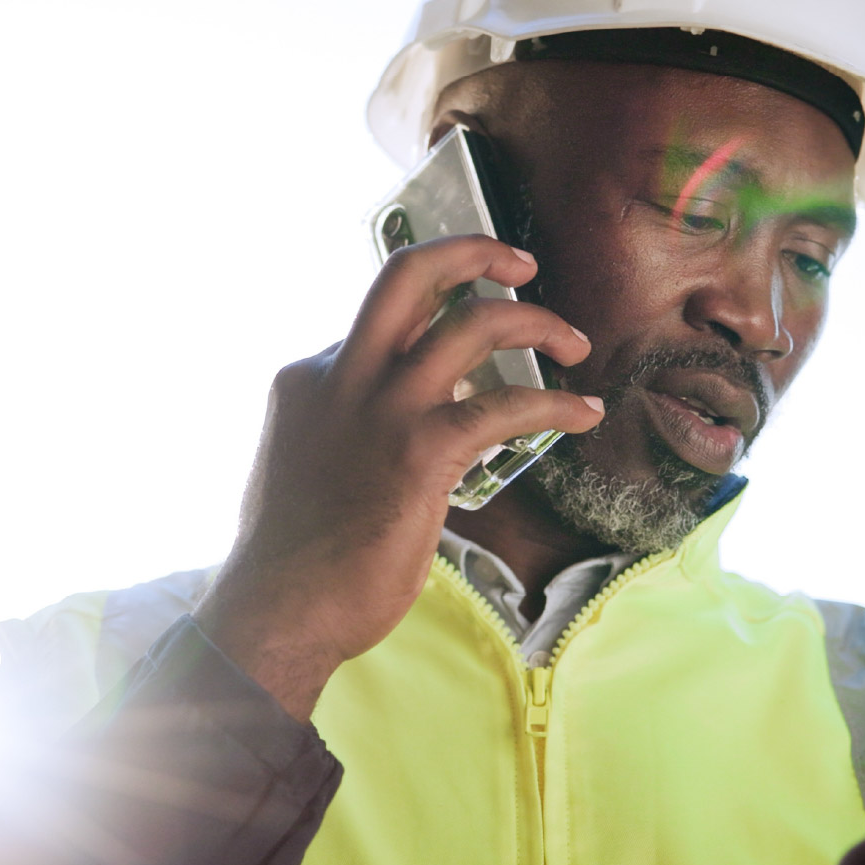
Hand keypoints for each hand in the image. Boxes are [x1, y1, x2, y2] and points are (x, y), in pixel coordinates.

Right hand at [196, 236, 602, 718]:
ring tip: (574, 344)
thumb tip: (380, 433)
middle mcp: (343, 377)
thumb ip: (342, 433)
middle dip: (472, 252)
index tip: (474, 347)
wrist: (280, 612)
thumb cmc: (297, 559)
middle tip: (521, 263)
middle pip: (408, 275)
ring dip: (536, 322)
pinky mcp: (421, 452)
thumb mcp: (305, 466)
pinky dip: (556, 405)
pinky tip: (584, 414)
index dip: (430, 325)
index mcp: (310, 379)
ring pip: (471, 323)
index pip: (380, 321)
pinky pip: (505, 405)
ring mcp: (382, 410)